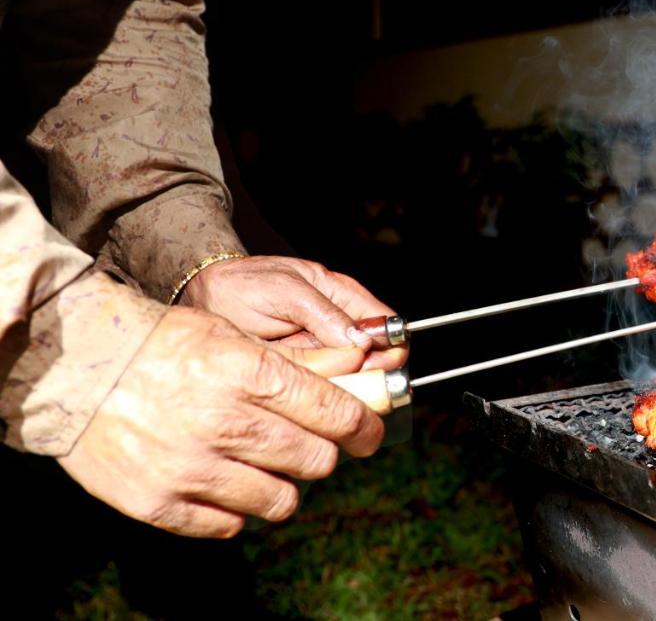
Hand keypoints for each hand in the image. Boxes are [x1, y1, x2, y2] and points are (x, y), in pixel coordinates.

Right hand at [58, 307, 383, 537]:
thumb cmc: (165, 346)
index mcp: (249, 374)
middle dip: (320, 451)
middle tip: (305, 441)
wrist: (80, 367)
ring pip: (280, 500)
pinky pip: (230, 525)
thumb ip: (301, 363)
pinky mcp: (160, 503)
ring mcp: (190, 468)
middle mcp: (224, 423)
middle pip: (316, 460)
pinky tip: (219, 478)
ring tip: (257, 460)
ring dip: (281, 483)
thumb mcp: (236, 337)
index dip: (364, 427)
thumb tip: (362, 374)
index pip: (336, 414)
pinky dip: (234, 507)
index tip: (369, 433)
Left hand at [181, 255, 407, 370]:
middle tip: (339, 377)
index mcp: (344, 298)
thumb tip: (362, 342)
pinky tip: (295, 389)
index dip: (388, 347)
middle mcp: (337, 328)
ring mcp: (320, 355)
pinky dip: (313, 394)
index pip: (387, 325)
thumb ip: (323, 313)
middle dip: (363, 373)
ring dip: (335, 385)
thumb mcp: (283, 290)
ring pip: (348, 380)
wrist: (200, 299)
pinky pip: (319, 391)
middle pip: (374, 360)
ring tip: (307, 379)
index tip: (375, 363)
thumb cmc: (242, 285)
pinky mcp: (300, 376)